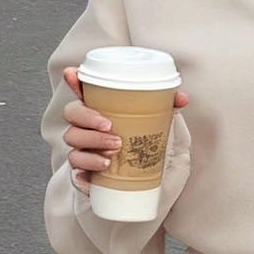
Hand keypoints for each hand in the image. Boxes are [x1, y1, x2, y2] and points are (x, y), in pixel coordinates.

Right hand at [62, 64, 190, 195]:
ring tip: (115, 150)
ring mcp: (82, 147)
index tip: (72, 73)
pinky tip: (102, 167)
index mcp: (99, 108)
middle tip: (110, 127)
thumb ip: (167, 107)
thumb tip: (182, 97)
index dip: (73, 80)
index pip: (80, 90)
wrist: (143, 180)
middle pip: (72, 113)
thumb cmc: (144, 145)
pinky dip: (88, 166)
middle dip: (88, 118)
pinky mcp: (83, 170)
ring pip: (72, 139)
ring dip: (92, 143)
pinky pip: (76, 167)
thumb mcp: (157, 124)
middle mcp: (85, 125)